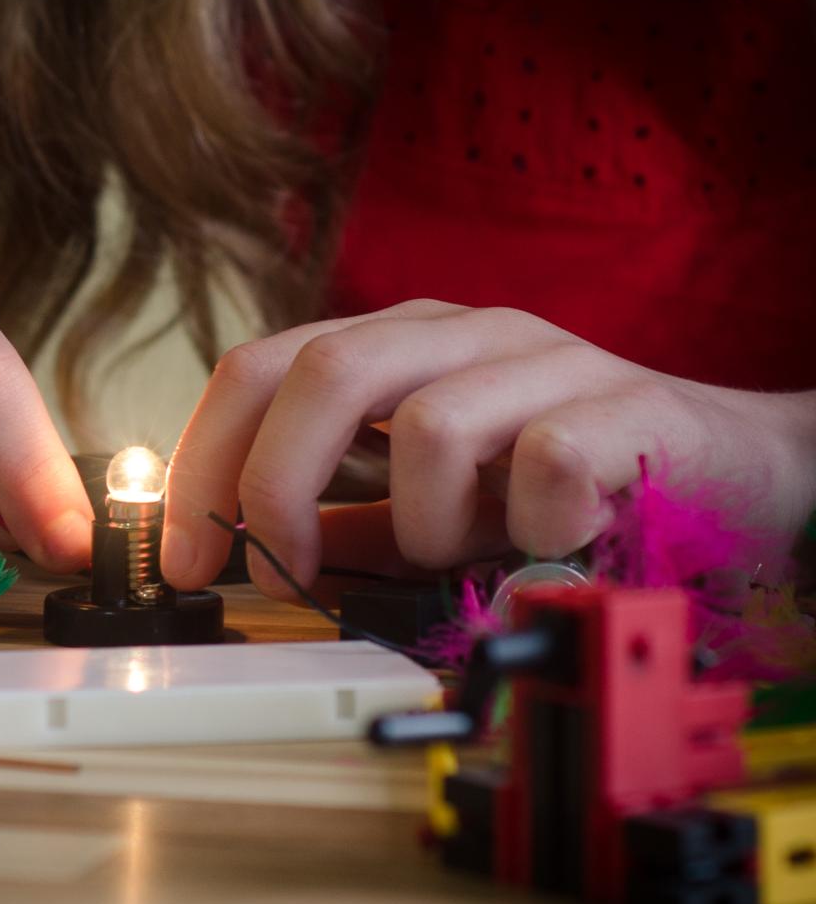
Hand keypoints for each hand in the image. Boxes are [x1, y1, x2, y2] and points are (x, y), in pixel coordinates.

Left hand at [162, 300, 815, 597]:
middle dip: (276, 485)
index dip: (203, 460)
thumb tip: (254, 551)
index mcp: (398, 344)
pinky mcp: (625, 404)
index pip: (261, 368)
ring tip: (465, 547)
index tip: (182, 552)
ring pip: (431, 426)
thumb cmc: (558, 483)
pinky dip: (530, 526)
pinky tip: (551, 537)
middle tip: (285, 570)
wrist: (721, 465)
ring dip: (426, 525)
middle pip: (324, 371)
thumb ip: (348, 519)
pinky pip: (547, 462)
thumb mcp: (428, 504)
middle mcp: (461, 333)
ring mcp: (544, 360)